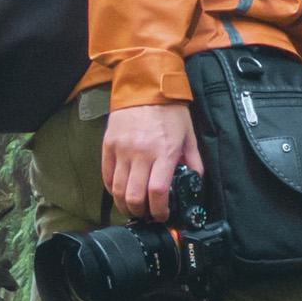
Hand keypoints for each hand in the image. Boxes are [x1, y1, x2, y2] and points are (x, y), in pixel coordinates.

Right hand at [102, 102, 203, 223]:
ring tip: (133, 207)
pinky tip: (120, 193)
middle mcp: (141, 153)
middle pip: (134, 195)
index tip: (162, 215)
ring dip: (124, 204)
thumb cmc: (169, 110)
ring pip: (117, 190)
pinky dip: (112, 189)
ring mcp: (122, 149)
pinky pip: (106, 176)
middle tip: (146, 214)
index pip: (158, 191)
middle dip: (140, 211)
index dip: (159, 210)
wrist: (145, 86)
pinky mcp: (108, 145)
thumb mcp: (188, 135)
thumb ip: (193, 161)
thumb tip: (195, 181)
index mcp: (164, 151)